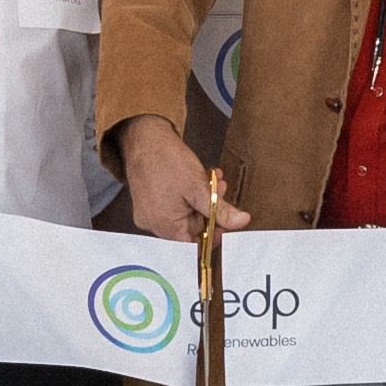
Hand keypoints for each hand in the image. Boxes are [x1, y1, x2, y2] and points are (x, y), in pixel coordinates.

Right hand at [120, 117, 234, 246]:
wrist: (144, 138)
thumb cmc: (165, 161)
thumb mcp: (200, 188)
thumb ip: (221, 209)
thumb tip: (241, 222)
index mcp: (165, 227)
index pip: (193, 247)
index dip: (212, 237)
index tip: (224, 226)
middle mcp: (153, 225)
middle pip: (190, 229)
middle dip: (210, 211)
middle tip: (221, 192)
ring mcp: (148, 214)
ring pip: (183, 215)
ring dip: (201, 200)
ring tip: (211, 181)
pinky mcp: (147, 203)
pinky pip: (171, 207)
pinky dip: (186, 196)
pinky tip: (196, 180)